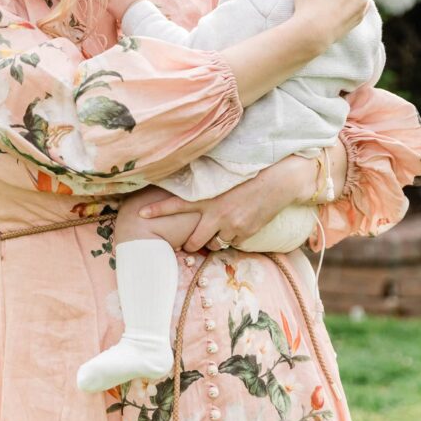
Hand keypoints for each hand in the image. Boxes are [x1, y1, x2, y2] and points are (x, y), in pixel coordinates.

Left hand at [138, 142, 346, 252]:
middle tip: (188, 244)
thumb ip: (209, 191)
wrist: (279, 181)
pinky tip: (241, 226)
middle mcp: (216, 214)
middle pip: (193, 241)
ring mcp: (231, 227)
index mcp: (208, 197)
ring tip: (221, 230)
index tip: (141, 213)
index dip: (158, 210)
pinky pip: (233, 244)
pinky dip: (233, 239)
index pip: (176, 204)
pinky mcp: (245, 234)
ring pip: (213, 245)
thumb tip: (196, 197)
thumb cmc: (251, 176)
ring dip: (213, 241)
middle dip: (190, 245)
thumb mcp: (224, 180)